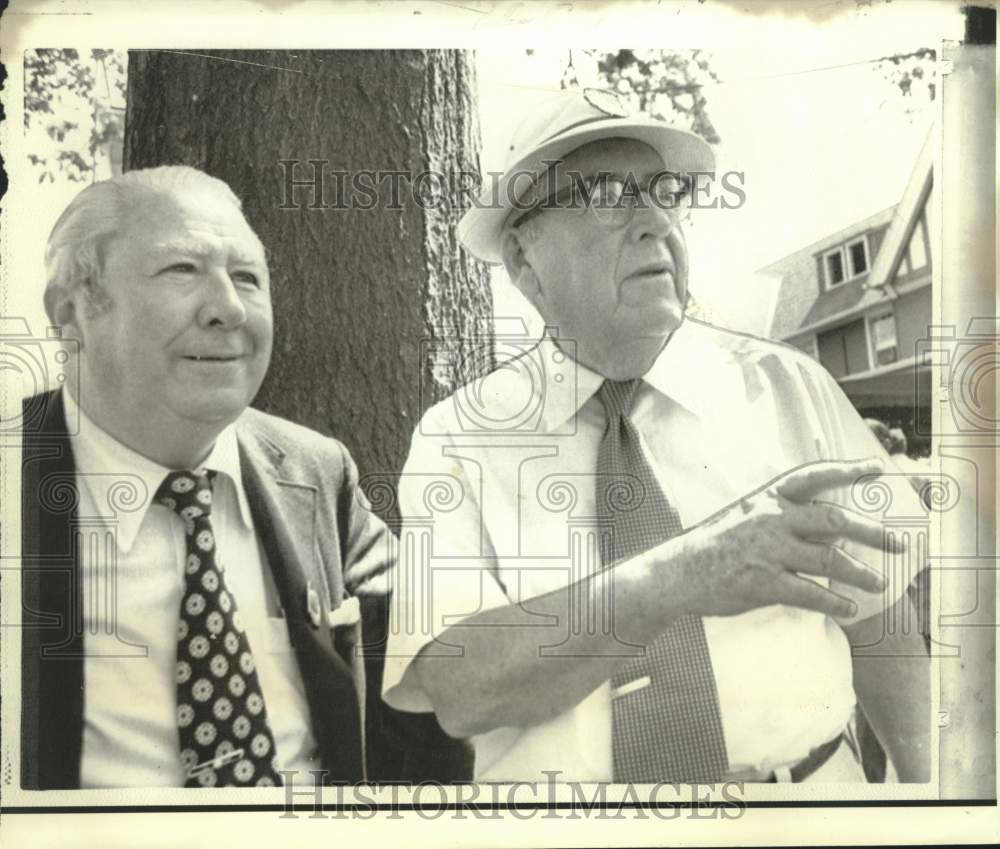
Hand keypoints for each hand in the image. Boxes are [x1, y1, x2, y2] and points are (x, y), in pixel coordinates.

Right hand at [661, 459, 893, 619]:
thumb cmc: (714, 544)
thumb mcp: (744, 515)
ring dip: (861, 574)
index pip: (813, 477)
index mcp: (766, 498)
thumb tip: (828, 529)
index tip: (877, 469)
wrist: (677, 572)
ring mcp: (767, 551)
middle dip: (872, 532)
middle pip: (834, 521)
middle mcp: (770, 519)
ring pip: (829, 560)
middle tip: (898, 544)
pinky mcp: (763, 583)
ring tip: (880, 583)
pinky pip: (810, 594)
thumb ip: (782, 516)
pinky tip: (850, 608)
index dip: (847, 471)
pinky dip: (835, 602)